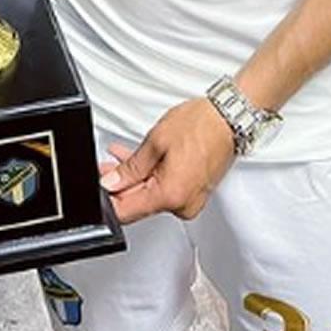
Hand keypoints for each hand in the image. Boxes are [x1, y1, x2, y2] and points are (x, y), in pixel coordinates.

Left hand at [99, 97, 234, 222]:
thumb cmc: (201, 126)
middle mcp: (183, 205)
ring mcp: (191, 201)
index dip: (109, 198)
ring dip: (136, 179)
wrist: (229, 118)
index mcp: (171, 196)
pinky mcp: (195, 193)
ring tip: (122, 158)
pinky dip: (153, 177)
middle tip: (108, 166)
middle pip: (139, 204)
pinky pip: (166, 190)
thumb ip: (130, 168)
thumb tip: (111, 183)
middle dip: (121, 185)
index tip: (101, 183)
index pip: (127, 212)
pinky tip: (143, 163)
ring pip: (152, 196)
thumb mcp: (155, 142)